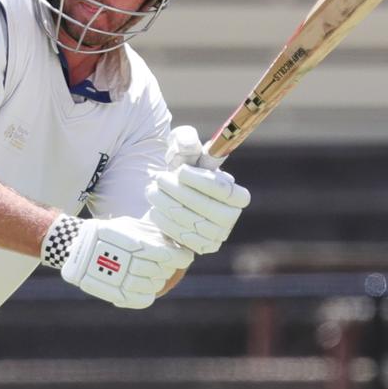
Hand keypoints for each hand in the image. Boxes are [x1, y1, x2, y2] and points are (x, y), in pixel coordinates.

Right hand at [44, 214, 192, 308]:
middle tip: (165, 263)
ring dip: (158, 280)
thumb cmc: (106, 233)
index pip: (171, 256)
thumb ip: (152, 232)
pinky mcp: (117, 294)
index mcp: (137, 244)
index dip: (182, 257)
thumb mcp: (128, 224)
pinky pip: (144, 300)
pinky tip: (145, 287)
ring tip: (152, 274)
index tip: (184, 256)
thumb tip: (176, 240)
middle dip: (169, 267)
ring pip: (155, 286)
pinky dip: (148, 295)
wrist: (75, 248)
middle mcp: (131, 262)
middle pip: (164, 271)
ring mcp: (124, 280)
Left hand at [146, 125, 250, 254]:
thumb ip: (185, 140)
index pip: (228, 191)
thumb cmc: (179, 169)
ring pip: (193, 223)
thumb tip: (188, 143)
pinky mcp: (200, 248)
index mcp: (236, 194)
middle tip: (158, 179)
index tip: (179, 171)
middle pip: (209, 209)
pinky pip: (184, 239)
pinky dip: (167, 224)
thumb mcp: (180, 149)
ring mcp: (217, 236)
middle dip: (179, 193)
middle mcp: (231, 217)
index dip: (203, 182)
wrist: (167, 198)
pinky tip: (155, 211)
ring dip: (168, 205)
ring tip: (151, 191)